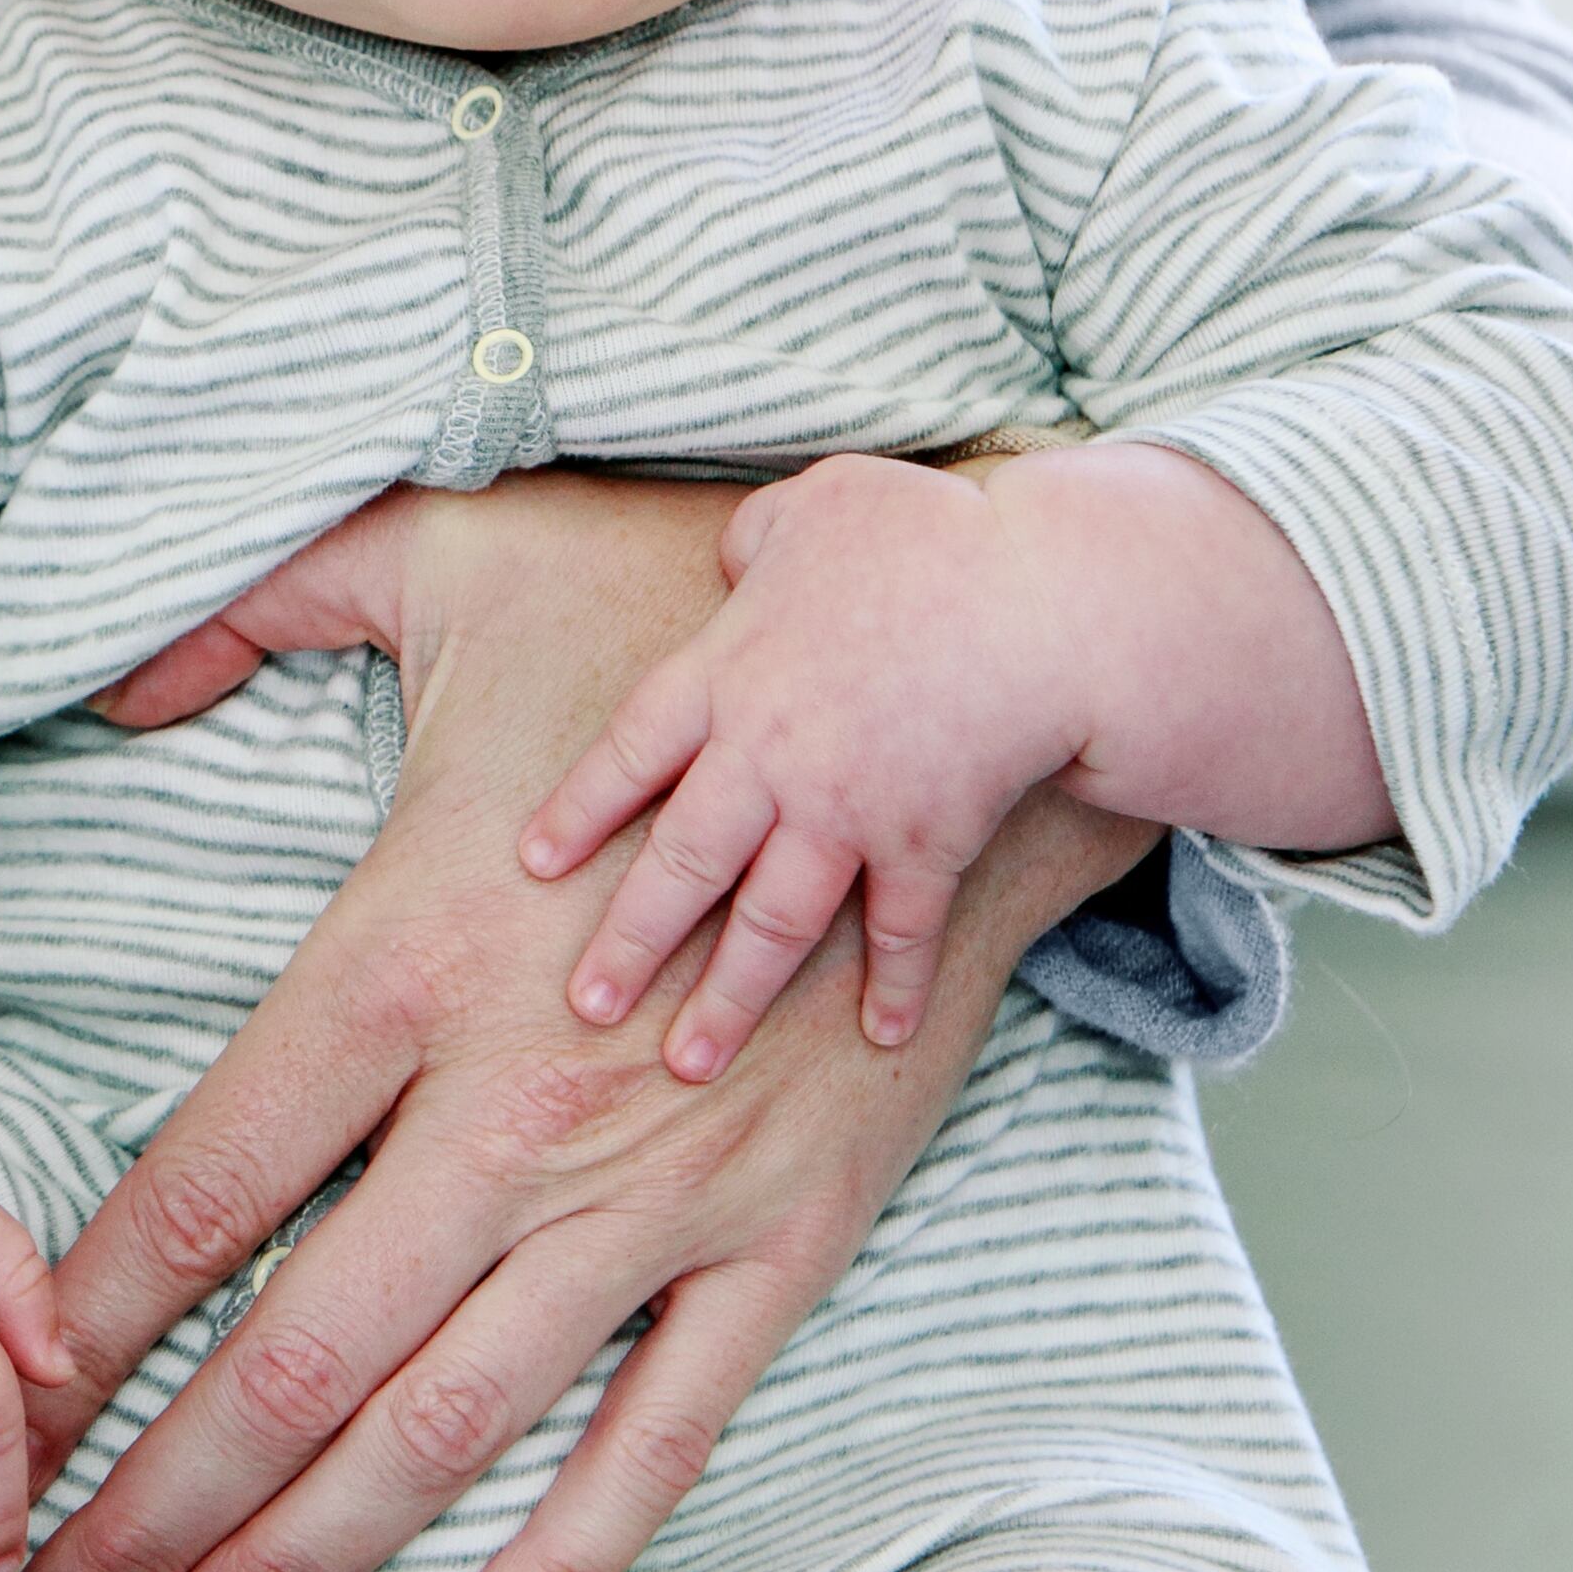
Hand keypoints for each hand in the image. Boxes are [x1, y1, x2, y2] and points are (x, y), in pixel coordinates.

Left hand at [0, 475, 1158, 1571]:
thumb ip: (245, 604)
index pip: (197, 1184)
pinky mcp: (774, 1242)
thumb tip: (108, 680)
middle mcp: (507, 1109)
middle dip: (146, 1513)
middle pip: (290, 1357)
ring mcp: (649, 1196)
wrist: (928, 695)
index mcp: (399, 964)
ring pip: (439, 1429)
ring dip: (297, 1567)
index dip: (79, 1324)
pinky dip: (558, 1565)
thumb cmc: (658, 619)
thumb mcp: (430, 560)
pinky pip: (654, 1441)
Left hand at [518, 455, 1093, 1070]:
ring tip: (686, 1064)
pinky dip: (894, 986)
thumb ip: (755, 541)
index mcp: (725, 674)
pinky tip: (879, 1037)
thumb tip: (735, 558)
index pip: (627, 754)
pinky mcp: (929, 845)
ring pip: (768, 922)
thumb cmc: (926, 537)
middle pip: (680, 864)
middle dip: (629, 942)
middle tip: (585, 1009)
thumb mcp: (812, 508)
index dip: (580, 811)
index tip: (532, 866)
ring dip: (728, 998)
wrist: (1040, 599)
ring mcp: (845, 812)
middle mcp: (767, 757)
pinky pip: (900, 931)